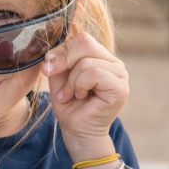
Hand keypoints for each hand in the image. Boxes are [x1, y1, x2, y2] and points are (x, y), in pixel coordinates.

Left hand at [40, 32, 128, 159]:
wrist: (76, 129)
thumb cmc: (68, 103)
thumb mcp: (58, 76)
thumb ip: (57, 59)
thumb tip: (50, 51)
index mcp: (100, 56)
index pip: (81, 38)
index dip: (61, 50)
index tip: (48, 67)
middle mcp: (113, 62)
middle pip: (85, 44)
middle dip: (63, 62)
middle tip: (55, 79)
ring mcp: (120, 74)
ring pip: (86, 62)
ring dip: (71, 81)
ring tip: (70, 95)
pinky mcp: (121, 88)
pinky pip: (94, 74)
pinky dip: (80, 86)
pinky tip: (81, 97)